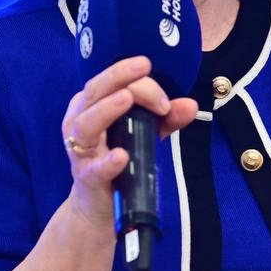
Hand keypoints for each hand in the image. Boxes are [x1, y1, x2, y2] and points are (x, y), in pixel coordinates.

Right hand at [61, 55, 197, 228]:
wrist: (99, 203)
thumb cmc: (118, 158)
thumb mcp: (144, 133)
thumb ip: (167, 118)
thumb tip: (191, 105)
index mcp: (91, 105)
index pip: (111, 82)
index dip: (139, 81)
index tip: (165, 98)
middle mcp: (79, 121)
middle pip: (95, 92)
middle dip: (118, 76)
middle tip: (144, 67)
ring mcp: (81, 150)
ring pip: (86, 124)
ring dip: (107, 109)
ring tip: (126, 98)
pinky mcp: (86, 177)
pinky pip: (94, 168)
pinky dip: (107, 161)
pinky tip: (121, 155)